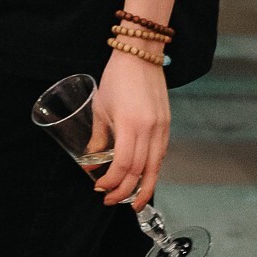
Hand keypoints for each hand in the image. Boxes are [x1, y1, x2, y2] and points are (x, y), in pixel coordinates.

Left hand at [94, 49, 169, 210]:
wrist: (140, 54)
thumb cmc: (116, 78)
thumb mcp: (101, 107)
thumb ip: (97, 137)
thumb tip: (90, 161)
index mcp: (130, 124)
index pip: (124, 164)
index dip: (113, 182)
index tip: (101, 190)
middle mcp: (149, 128)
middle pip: (140, 171)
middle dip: (126, 191)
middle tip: (112, 201)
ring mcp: (161, 127)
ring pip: (155, 166)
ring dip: (144, 187)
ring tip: (133, 202)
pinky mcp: (166, 124)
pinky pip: (161, 154)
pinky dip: (152, 170)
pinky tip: (144, 179)